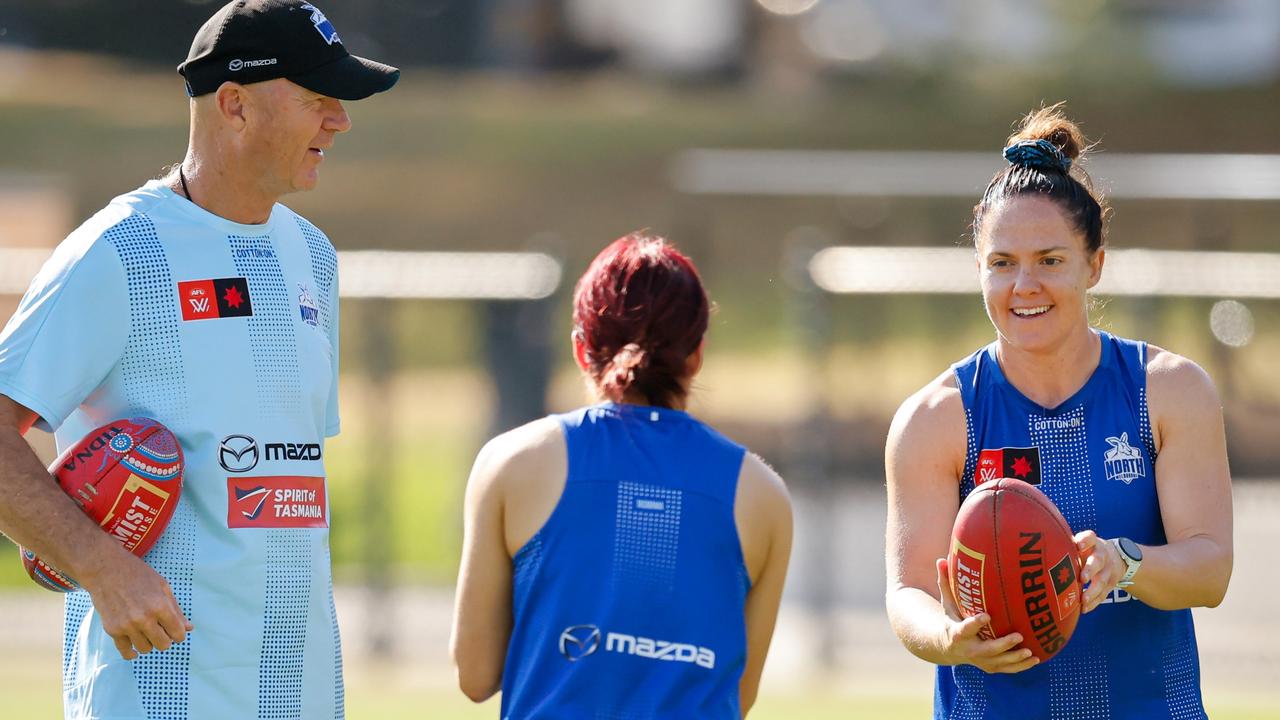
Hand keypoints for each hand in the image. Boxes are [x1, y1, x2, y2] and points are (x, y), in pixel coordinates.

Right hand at [80, 551, 192, 659]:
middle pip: (163, 645)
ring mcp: (127, 626)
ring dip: (149, 643)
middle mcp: (144, 618)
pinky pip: (125, 651)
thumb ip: (176, 610)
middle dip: (165, 640)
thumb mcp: (163, 587)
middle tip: (161, 631)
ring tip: (147, 632)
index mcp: (160, 606)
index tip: (176, 632)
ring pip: (145, 649)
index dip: (179, 634)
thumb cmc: (138, 575)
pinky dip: (132, 653)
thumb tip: (189, 628)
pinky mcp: (112, 630)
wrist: (106, 570)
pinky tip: (135, 649)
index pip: (178, 633)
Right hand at [935, 558, 1038, 673]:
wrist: (947, 648)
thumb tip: (942, 559)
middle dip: (1003, 644)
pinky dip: (1021, 666)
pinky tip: (1036, 659)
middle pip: (987, 650)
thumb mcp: (947, 603)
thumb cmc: (951, 619)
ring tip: (1030, 651)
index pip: (966, 628)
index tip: (987, 615)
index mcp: (958, 633)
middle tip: (1019, 635)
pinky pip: (1007, 668)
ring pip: (999, 662)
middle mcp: (969, 650)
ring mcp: (981, 661)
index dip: (976, 623)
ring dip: (1015, 658)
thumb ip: (946, 583)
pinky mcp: (990, 666)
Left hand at [1075, 530, 1122, 612]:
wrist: (1116, 557)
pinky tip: (1084, 608)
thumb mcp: (1082, 543)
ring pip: (1102, 581)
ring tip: (1083, 599)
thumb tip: (1041, 550)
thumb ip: (1067, 545)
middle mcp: (1102, 555)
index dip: (1085, 541)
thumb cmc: (1088, 550)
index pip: (1090, 538)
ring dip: (1092, 591)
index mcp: (1093, 543)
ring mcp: (1108, 571)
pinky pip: (1103, 594)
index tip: (1078, 545)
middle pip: (1097, 561)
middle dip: (1090, 569)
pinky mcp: (1110, 584)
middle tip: (1082, 578)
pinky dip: (1094, 602)